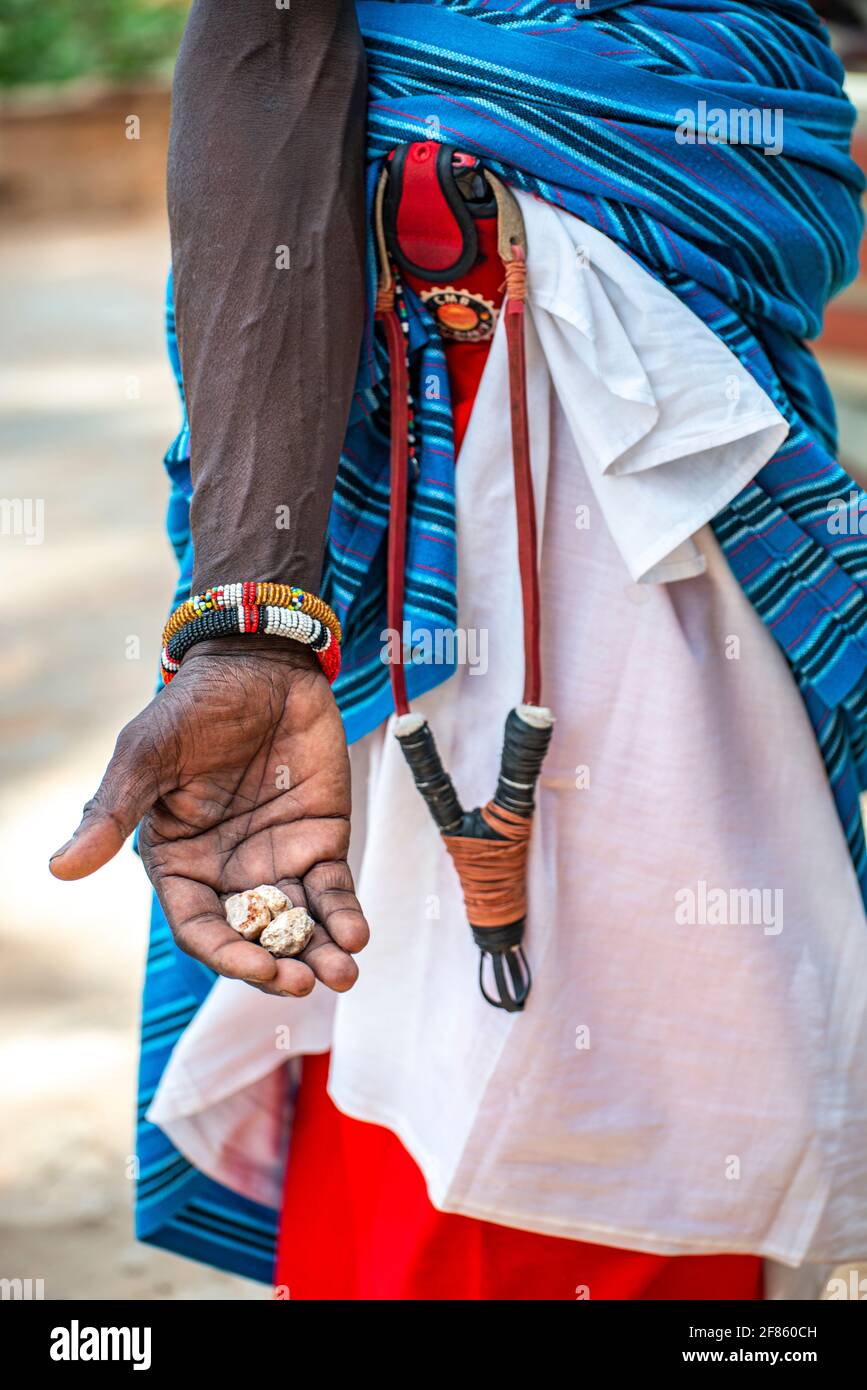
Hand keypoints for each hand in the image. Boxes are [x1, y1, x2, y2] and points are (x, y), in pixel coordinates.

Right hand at [49, 639, 368, 996]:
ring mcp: (277, 861)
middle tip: (303, 982)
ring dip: (319, 954)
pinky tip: (357, 935)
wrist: (261, 665)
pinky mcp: (321, 842)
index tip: (258, 967)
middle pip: (253, 939)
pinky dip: (345, 916)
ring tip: (343, 972)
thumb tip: (59, 869)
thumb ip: (113, 813)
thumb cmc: (193, 709)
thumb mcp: (147, 756)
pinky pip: (334, 891)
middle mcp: (227, 873)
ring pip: (299, 925)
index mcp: (180, 864)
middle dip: (278, 967)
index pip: (201, 927)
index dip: (228, 954)